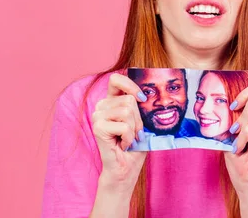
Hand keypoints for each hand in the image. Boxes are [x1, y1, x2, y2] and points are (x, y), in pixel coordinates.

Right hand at [92, 73, 147, 191]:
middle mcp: (102, 106)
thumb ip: (142, 106)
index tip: (142, 98)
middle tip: (134, 133)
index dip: (130, 85)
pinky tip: (123, 144)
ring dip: (134, 129)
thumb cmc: (136, 144)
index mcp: (112, 100)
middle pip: (129, 100)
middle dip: (138, 119)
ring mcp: (97, 116)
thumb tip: (149, 94)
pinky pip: (124, 126)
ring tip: (128, 139)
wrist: (126, 167)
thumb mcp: (143, 121)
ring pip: (127, 112)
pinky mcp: (98, 127)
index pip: (116, 79)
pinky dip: (129, 137)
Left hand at [223, 82, 247, 195]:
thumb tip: (226, 96)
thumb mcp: (234, 124)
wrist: (243, 173)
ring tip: (240, 141)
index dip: (245, 93)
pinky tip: (241, 147)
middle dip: (240, 116)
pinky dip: (241, 139)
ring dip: (240, 130)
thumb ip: (236, 109)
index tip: (234, 106)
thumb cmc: (238, 148)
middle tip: (236, 131)